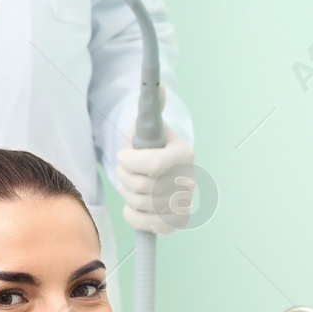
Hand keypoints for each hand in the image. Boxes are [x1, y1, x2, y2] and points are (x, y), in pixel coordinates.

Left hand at [117, 101, 194, 234]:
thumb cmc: (151, 144)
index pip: (153, 165)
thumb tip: (159, 87)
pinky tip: (134, 204)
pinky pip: (147, 224)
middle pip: (142, 186)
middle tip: (123, 168)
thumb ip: (153, 105)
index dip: (130, 163)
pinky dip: (133, 215)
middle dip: (124, 177)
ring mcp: (184, 203)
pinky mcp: (175, 222)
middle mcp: (189, 180)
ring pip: (141, 205)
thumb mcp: (149, 124)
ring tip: (129, 183)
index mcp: (185, 154)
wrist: (163, 168)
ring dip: (126, 194)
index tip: (123, 156)